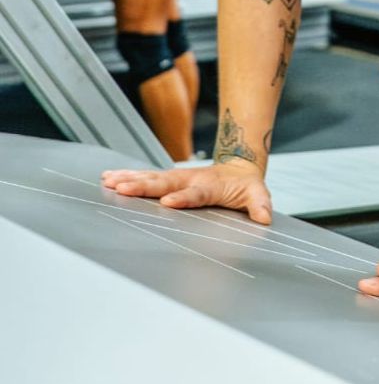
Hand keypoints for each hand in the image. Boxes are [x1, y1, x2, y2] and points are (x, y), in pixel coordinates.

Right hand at [100, 159, 272, 224]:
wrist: (239, 166)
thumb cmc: (245, 185)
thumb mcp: (257, 194)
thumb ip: (259, 205)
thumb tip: (264, 217)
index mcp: (210, 186)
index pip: (195, 193)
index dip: (183, 197)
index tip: (168, 203)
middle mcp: (189, 179)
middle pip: (165, 183)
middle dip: (144, 186)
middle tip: (123, 189)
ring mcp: (177, 177)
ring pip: (151, 177)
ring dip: (130, 179)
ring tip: (109, 182)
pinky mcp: (168, 179)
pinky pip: (145, 177)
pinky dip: (127, 176)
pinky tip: (108, 177)